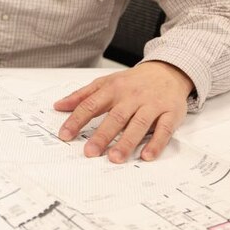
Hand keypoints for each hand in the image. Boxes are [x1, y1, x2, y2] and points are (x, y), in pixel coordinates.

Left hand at [54, 62, 192, 162]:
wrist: (167, 71)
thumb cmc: (133, 81)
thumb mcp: (106, 82)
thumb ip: (82, 95)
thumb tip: (59, 106)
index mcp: (113, 88)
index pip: (91, 105)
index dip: (76, 120)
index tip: (65, 135)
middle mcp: (132, 96)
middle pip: (115, 117)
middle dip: (102, 135)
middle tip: (90, 152)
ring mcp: (152, 104)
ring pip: (138, 124)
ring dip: (127, 142)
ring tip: (115, 158)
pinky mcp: (171, 113)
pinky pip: (164, 129)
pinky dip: (156, 143)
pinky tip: (147, 156)